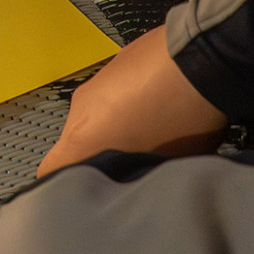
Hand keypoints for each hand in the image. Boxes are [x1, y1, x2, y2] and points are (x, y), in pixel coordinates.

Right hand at [36, 26, 227, 177]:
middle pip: (77, 143)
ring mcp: (98, 80)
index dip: (64, 187)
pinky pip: (114, 93)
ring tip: (154, 130)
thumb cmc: (182, 118)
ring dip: (116, 126)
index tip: (87, 196)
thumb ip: (133, 177)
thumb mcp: (161, 166)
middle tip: (134, 163)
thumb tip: (132, 180)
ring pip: (97, 116)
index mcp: (81, 137)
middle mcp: (80, 107)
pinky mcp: (118, 61)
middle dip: (100, 155)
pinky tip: (161, 104)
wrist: (203, 57)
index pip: (50, 171)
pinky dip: (129, 102)